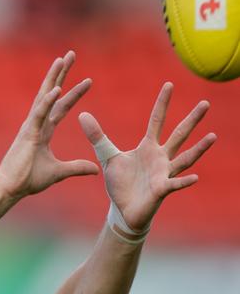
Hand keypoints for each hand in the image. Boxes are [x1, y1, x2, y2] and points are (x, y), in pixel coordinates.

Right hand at [0, 51, 98, 199]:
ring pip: (44, 96)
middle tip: (70, 55)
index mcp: (43, 131)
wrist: (10, 188)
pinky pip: (39, 114)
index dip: (74, 94)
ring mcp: (31, 127)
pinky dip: (48, 101)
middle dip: (61, 74)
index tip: (89, 80)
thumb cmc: (27, 180)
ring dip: (53, 77)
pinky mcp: (27, 134)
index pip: (61, 108)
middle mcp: (36, 124)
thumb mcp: (58, 173)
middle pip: (51, 93)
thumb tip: (96, 169)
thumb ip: (76, 167)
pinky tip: (57, 89)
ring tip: (62, 60)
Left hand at [79, 82, 216, 231]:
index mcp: (147, 147)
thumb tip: (82, 114)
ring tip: (212, 136)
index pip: (156, 121)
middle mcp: (160, 157)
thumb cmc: (120, 183)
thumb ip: (97, 136)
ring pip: (184, 159)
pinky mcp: (161, 190)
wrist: (123, 209)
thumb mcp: (107, 156)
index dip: (162, 104)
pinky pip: (174, 185)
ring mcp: (163, 173)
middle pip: (178, 135)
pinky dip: (183, 181)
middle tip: (205, 102)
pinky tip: (195, 177)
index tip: (169, 84)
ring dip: (198, 149)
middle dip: (191, 120)